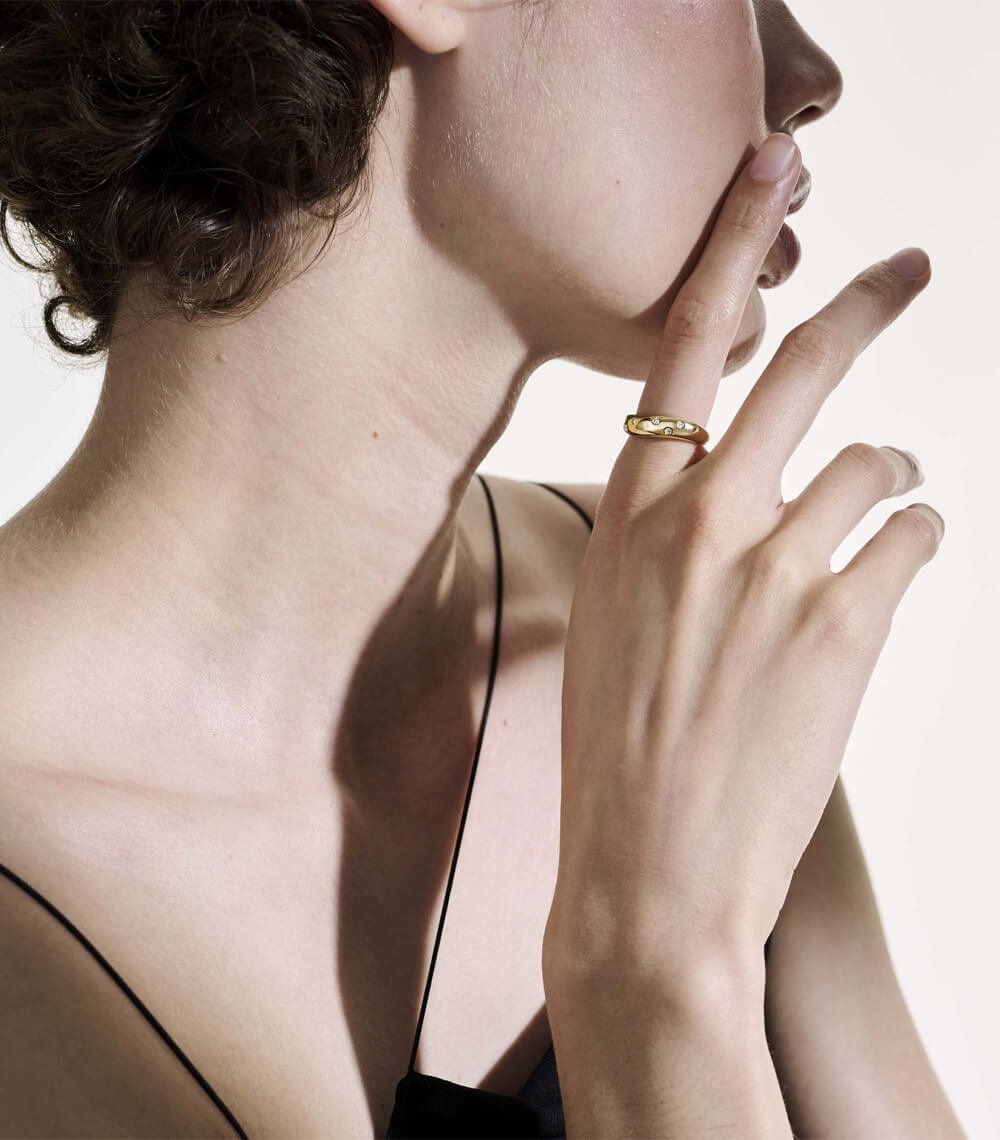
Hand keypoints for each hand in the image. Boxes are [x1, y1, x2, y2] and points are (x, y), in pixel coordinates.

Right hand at [544, 132, 939, 975]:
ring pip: (878, 465)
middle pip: (801, 367)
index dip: (732, 247)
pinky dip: (912, 546)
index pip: (679, 346)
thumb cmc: (618, 752)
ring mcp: (773, 569)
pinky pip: (912, 537)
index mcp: (625, 516)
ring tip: (879, 522)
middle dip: (866, 302)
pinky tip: (886, 579)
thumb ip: (665, 537)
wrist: (644, 875)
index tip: (770, 174)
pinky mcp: (844, 625)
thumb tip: (741, 485)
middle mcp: (696, 521)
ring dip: (890, 486)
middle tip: (913, 268)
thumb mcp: (611, 619)